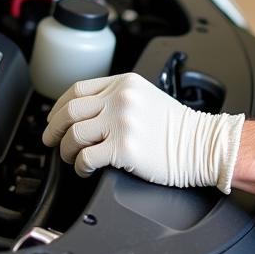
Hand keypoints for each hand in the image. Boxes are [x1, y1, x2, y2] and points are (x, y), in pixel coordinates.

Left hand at [42, 72, 245, 192]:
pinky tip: (86, 169)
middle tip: (51, 141)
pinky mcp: (123, 148)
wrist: (202, 145)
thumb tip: (85, 113)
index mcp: (124, 84)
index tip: (55, 119)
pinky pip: (86, 157)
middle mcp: (121, 99)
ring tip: (73, 158)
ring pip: (73, 135)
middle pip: (69, 111)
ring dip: (66, 151)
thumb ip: (118, 98)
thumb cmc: (178, 128)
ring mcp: (122, 123)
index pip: (77, 89)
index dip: (59, 106)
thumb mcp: (146, 97)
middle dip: (54, 129)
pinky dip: (80, 166)